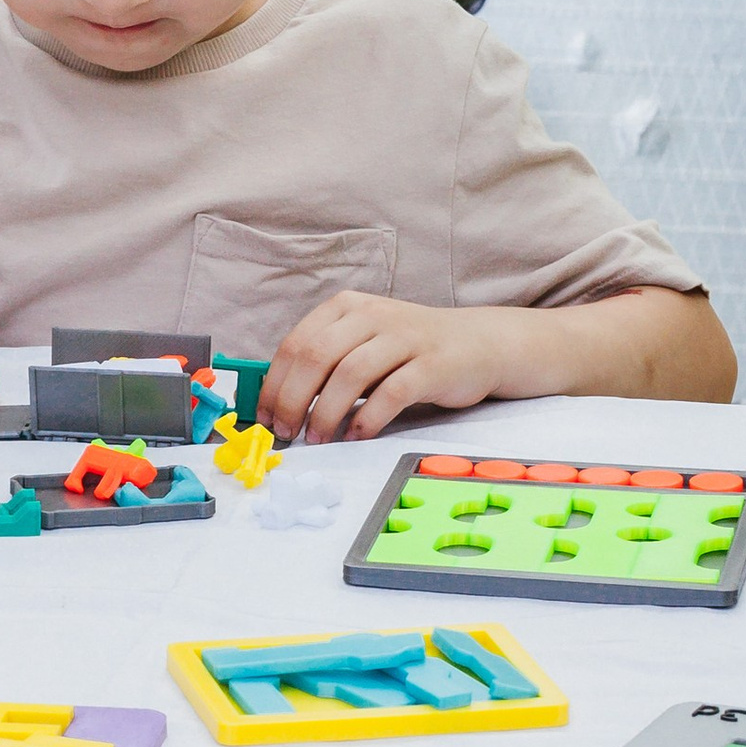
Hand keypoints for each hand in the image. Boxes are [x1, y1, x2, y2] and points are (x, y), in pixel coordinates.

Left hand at [262, 295, 543, 446]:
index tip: (266, 418)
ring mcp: (405, 337)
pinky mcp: (433, 364)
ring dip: (326, 413)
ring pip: (350, 373)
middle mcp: (373, 315)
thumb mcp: (362, 343)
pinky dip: (368, 418)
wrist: (479, 344)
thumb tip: (279, 403)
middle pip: (316, 356)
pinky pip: (392, 392)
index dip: (275, 385)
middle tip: (287, 433)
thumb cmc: (409, 351)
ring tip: (319, 438)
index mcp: (347, 307)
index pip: (296, 344)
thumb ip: (326, 364)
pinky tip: (357, 435)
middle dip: (293, 401)